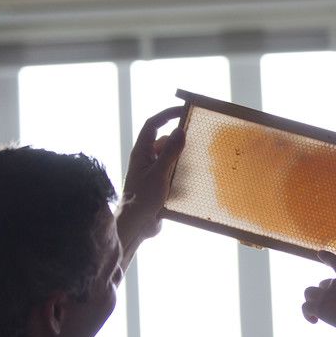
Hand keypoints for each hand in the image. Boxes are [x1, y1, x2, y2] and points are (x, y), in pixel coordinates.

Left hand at [117, 105, 186, 244]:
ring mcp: (152, 172)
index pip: (153, 124)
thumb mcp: (159, 173)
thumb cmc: (142, 198)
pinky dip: (182, 171)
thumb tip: (180, 130)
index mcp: (141, 152)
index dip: (167, 114)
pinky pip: (173, 172)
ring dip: (182, 157)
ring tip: (198, 158)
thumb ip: (170, 152)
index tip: (184, 111)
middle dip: (179, 139)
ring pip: (170, 157)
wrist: (137, 225)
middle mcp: (146, 159)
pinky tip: (194, 177)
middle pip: (164, 140)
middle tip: (197, 138)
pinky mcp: (159, 184)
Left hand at [302, 251, 335, 330]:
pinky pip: (305, 307)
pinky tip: (314, 321)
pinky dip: (307, 314)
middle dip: (325, 295)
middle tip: (333, 309)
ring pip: (309, 293)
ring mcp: (326, 294)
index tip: (320, 253)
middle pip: (323, 284)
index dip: (328, 257)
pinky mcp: (319, 307)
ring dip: (313, 301)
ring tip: (318, 313)